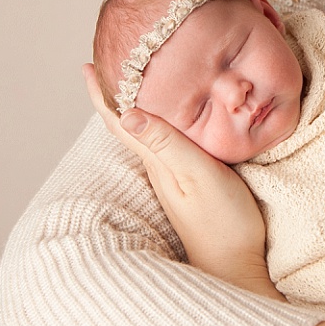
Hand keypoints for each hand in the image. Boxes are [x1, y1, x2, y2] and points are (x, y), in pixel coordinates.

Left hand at [82, 64, 282, 300]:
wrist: (236, 265)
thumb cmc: (222, 223)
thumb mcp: (198, 175)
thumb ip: (168, 143)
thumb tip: (126, 112)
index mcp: (156, 160)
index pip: (121, 121)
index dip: (102, 93)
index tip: (88, 66)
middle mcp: (158, 166)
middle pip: (128, 123)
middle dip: (116, 92)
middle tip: (111, 60)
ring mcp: (171, 176)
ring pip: (145, 132)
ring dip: (136, 104)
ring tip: (136, 78)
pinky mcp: (188, 182)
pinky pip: (164, 142)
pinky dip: (160, 121)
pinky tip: (171, 116)